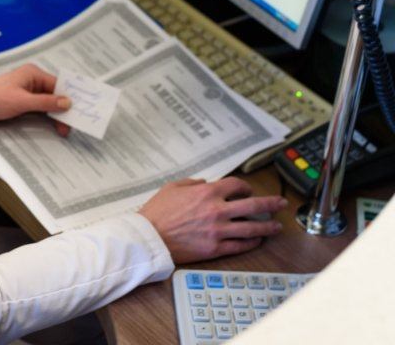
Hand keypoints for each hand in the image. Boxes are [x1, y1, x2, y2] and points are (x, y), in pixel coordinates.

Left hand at [0, 63, 71, 134]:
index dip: (69, 96)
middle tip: (73, 125)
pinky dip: (46, 117)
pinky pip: (39, 110)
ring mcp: (27, 93)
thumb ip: (46, 103)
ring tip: (65, 130)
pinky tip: (54, 127)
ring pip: (48, 104)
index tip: (81, 109)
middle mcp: (32, 81)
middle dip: (64, 109)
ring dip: (56, 115)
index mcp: (33, 74)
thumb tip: (68, 102)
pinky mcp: (21, 103)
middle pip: (54, 95)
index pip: (58, 84)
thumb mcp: (22, 102)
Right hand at [138, 177, 286, 263]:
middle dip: (270, 203)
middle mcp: (217, 210)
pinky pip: (240, 246)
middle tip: (281, 203)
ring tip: (277, 226)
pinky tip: (258, 240)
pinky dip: (252, 242)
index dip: (245, 186)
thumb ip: (193, 183)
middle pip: (253, 205)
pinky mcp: (216, 248)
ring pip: (252, 228)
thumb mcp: (173, 187)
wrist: (151, 236)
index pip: (236, 186)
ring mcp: (218, 231)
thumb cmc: (159, 211)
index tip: (247, 190)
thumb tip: (206, 184)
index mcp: (207, 193)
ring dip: (267, 226)